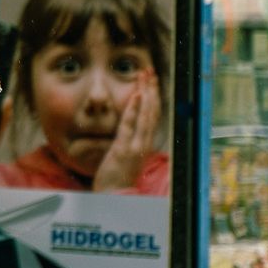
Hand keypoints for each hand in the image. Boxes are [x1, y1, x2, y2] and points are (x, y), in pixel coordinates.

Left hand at [93, 68, 159, 192]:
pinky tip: (137, 95)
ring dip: (146, 93)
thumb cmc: (118, 177)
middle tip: (150, 70)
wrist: (115, 197)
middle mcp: (145, 142)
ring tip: (145, 76)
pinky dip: (135, 110)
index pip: (151, 115)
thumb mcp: (126, 155)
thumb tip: (128, 127)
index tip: (150, 80)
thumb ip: (128, 140)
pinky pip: (131, 126)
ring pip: (145, 115)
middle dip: (152, 89)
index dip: (152, 96)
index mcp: (145, 142)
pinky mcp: (125, 149)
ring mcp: (136, 145)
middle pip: (152, 110)